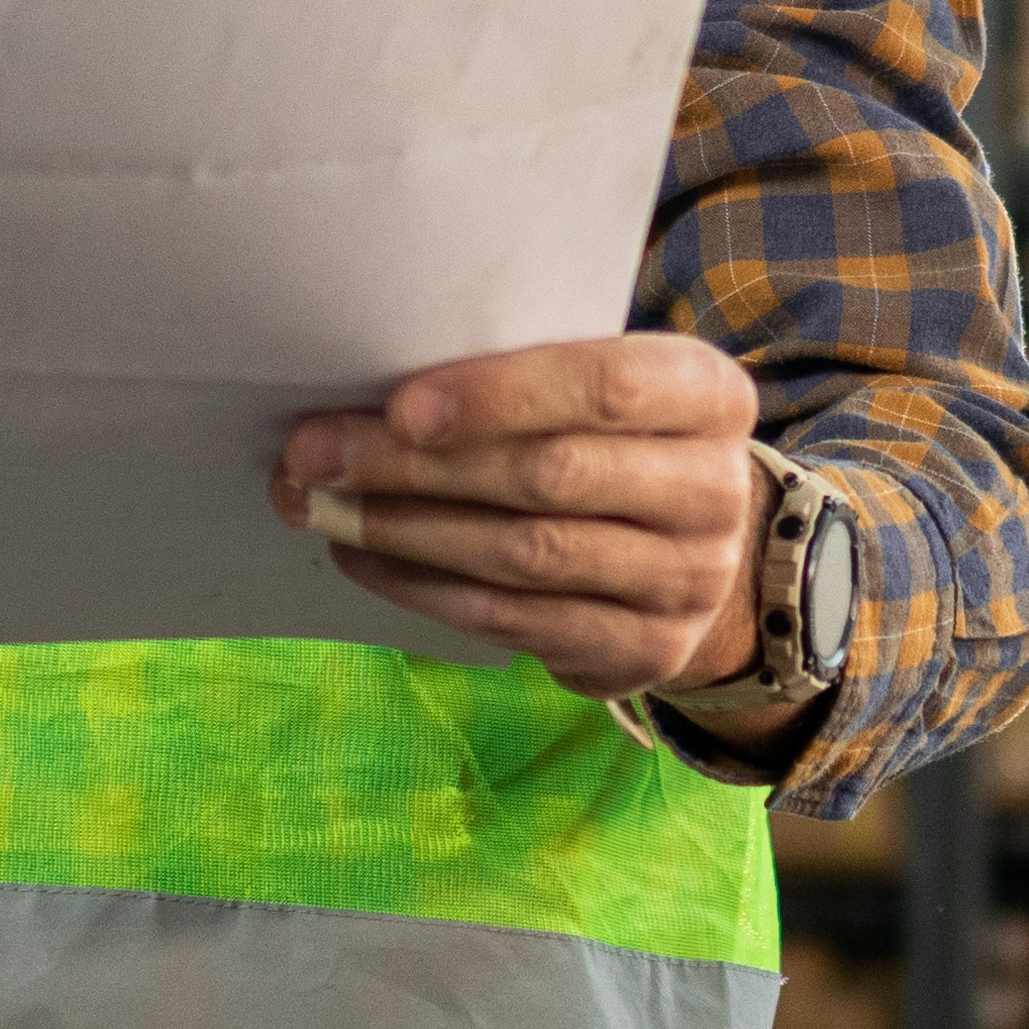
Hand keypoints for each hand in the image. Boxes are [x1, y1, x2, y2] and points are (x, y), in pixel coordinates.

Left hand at [271, 333, 769, 700]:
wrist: (687, 548)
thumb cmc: (612, 440)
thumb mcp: (600, 387)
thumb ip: (524, 378)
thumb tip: (371, 391)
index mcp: (708, 396)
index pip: (609, 388)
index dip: (502, 396)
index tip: (401, 406)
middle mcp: (714, 490)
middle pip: (550, 476)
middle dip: (416, 467)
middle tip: (314, 453)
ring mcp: (687, 581)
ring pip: (524, 555)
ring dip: (405, 530)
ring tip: (319, 505)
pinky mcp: (643, 650)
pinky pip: (512, 620)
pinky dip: (424, 587)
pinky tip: (363, 555)